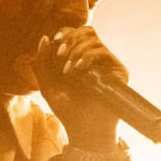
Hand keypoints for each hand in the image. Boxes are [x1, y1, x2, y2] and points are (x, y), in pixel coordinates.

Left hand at [32, 26, 129, 151]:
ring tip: (69, 69)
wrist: (85, 130)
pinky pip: (102, 51)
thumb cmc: (67, 111)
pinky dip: (86, 56)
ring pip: (93, 39)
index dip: (65, 32)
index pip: (74, 33)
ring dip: (76, 50)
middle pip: (86, 30)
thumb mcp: (48, 86)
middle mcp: (95, 59)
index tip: (56, 43)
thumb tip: (45, 38)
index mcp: (79, 59)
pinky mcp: (118, 70)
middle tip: (61, 55)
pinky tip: (78, 70)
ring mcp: (107, 64)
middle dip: (70, 38)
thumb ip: (41, 63)